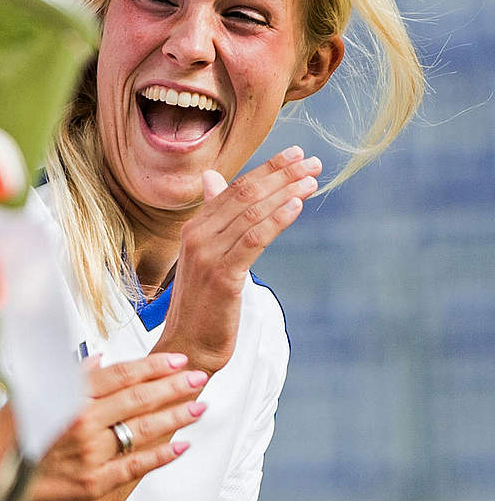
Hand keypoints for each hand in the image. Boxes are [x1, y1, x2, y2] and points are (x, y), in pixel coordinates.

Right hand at [27, 353, 205, 500]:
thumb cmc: (6, 442)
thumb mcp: (25, 397)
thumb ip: (65, 377)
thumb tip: (96, 360)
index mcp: (68, 399)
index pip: (121, 375)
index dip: (153, 366)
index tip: (175, 360)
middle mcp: (84, 425)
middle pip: (139, 399)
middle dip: (174, 386)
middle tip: (197, 376)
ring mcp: (93, 455)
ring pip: (144, 430)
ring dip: (176, 416)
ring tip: (197, 405)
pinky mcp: (96, 482)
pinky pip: (137, 466)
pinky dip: (162, 455)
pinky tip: (180, 445)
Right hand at [154, 146, 319, 376]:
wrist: (189, 345)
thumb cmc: (203, 304)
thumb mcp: (206, 256)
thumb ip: (214, 218)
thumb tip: (211, 179)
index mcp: (194, 229)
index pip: (233, 188)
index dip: (266, 169)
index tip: (295, 155)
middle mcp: (197, 236)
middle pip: (244, 195)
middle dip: (281, 175)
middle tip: (311, 162)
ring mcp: (207, 255)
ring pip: (251, 214)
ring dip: (285, 193)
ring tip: (312, 181)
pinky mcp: (222, 276)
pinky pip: (253, 241)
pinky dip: (276, 220)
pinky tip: (296, 207)